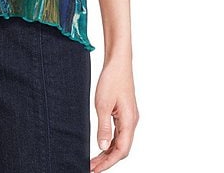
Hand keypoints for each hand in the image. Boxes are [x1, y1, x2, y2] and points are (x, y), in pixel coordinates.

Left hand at [89, 57, 139, 171]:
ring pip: (121, 141)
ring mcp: (129, 117)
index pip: (121, 150)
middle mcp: (132, 121)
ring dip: (108, 152)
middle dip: (107, 160)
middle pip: (122, 149)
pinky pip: (119, 132)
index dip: (108, 163)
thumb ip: (103, 127)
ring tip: (94, 159)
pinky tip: (102, 144)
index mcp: (129, 121)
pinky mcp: (125, 112)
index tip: (95, 169)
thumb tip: (103, 146)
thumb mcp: (103, 104)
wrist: (118, 62)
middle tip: (91, 167)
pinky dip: (111, 141)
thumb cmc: (112, 79)